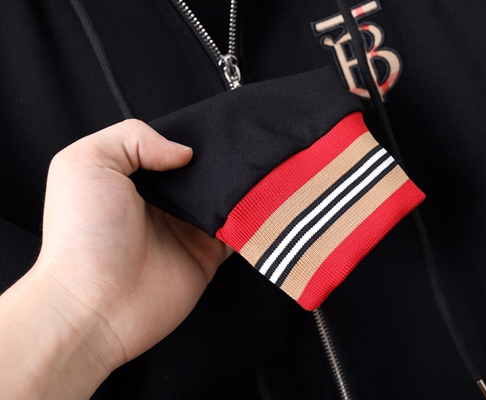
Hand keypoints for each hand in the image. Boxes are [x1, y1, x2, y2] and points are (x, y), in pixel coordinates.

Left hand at [0, 119, 231, 398]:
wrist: (94, 306)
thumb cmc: (82, 235)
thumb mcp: (87, 163)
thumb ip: (133, 137)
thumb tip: (184, 151)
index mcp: (134, 177)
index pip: (172, 147)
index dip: (194, 136)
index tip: (220, 126)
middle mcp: (163, 202)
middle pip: (204, 172)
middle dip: (224, 159)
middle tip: (247, 145)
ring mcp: (187, 230)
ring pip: (226, 199)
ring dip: (241, 188)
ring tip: (259, 171)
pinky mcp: (208, 256)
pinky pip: (238, 232)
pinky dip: (251, 220)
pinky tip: (260, 205)